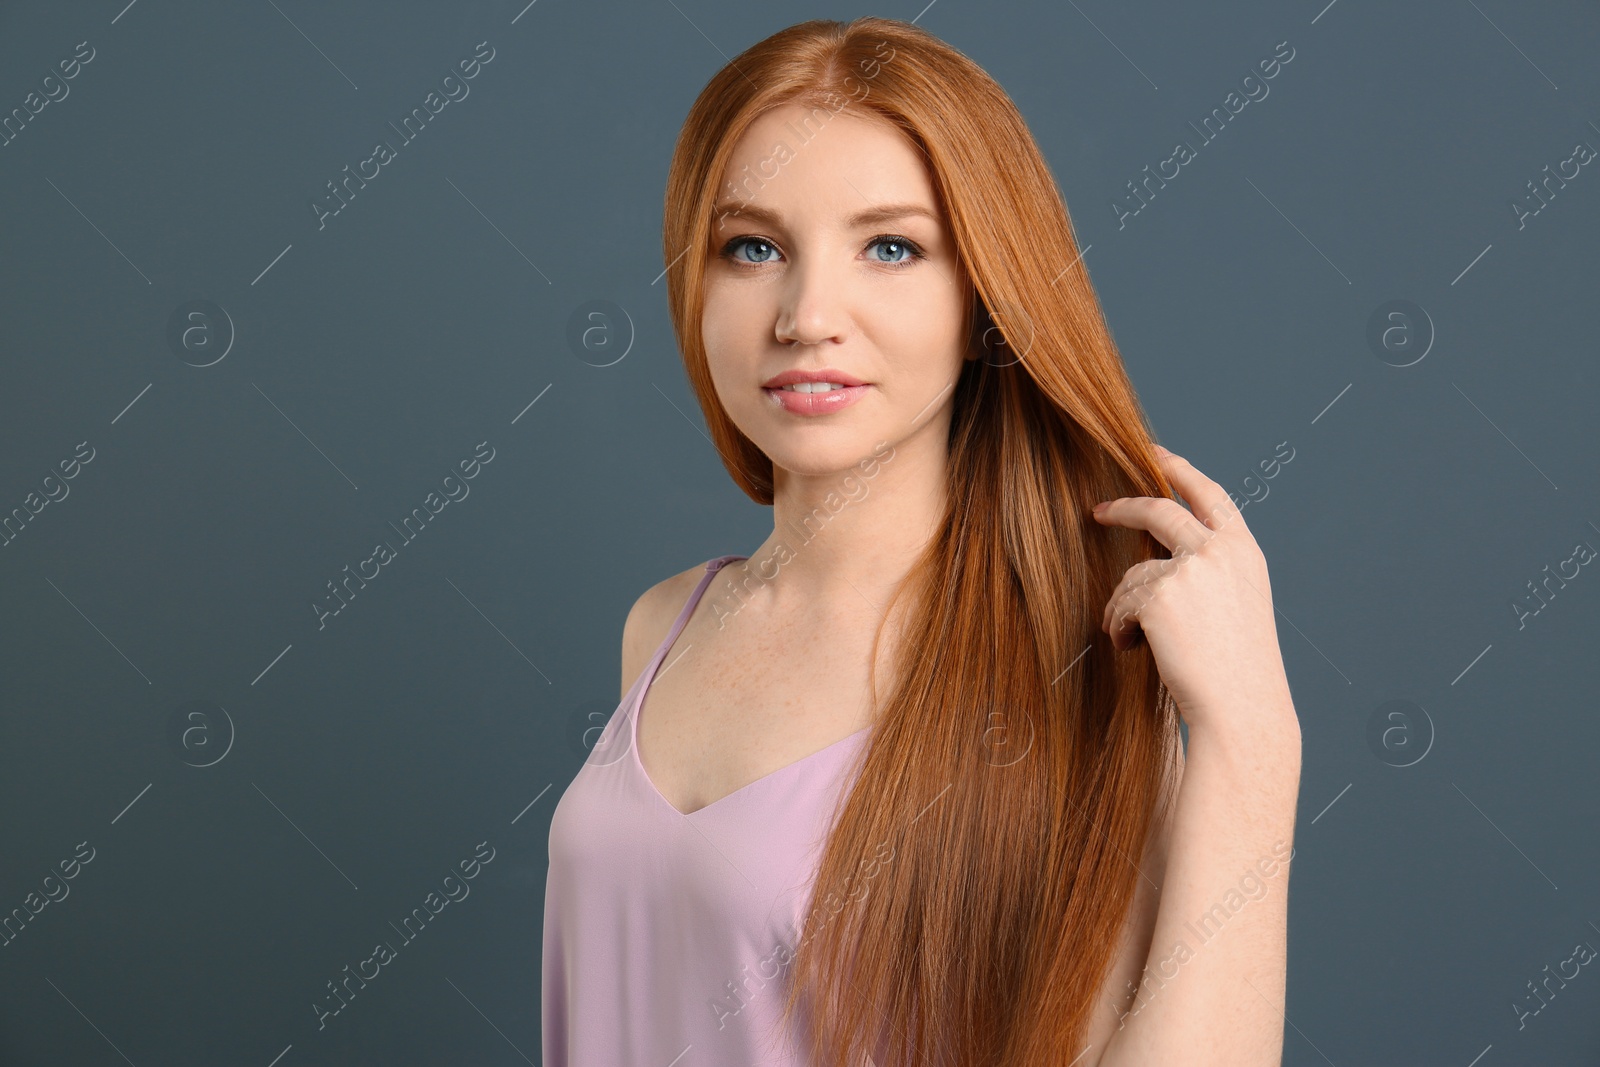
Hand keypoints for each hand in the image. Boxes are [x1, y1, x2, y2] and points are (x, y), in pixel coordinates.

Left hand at [1091, 445, 1295, 737]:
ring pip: (1132, 575)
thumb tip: (1155, 555)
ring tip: (1143, 644)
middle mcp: (1219, 550)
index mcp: (1244, 551)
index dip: (1179, 470)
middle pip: (1160, 510)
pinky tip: (1136, 651)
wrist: (1241, 710)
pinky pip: (1120, 604)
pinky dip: (1119, 629)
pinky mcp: (1159, 595)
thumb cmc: (1236, 671)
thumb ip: (1207, 571)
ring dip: (1126, 609)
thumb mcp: (1235, 605)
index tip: (1155, 452)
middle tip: (1099, 510)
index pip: (1209, 494)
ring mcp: (1190, 569)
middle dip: (1124, 508)